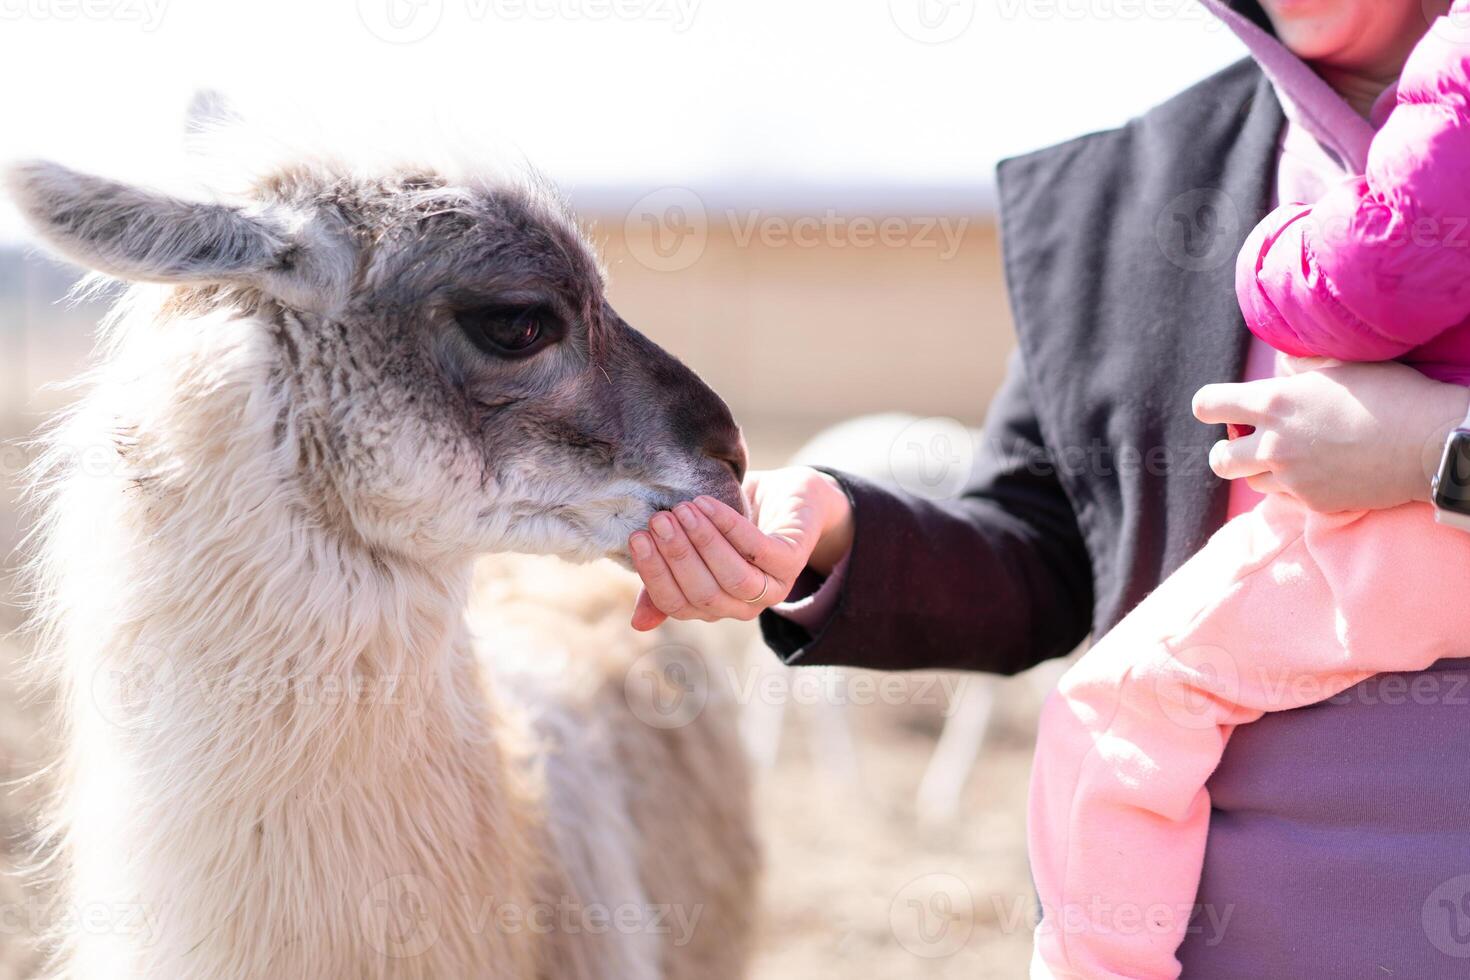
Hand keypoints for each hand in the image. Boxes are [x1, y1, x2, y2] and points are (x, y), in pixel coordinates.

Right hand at [627, 466, 853, 630]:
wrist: (785, 498)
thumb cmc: (731, 522)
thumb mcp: (694, 546)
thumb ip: (668, 577)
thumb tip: (638, 624)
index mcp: (712, 606)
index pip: (677, 604)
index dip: (656, 575)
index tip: (637, 538)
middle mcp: (741, 606)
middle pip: (703, 594)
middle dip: (677, 556)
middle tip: (659, 519)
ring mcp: (771, 588)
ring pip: (733, 579)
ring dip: (704, 544)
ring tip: (684, 510)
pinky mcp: (792, 562)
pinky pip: (758, 550)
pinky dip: (730, 528)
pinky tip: (708, 505)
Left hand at [1192, 356, 1469, 512]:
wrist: (1431, 443)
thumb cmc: (1392, 394)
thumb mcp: (1341, 366)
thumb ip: (1300, 367)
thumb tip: (1279, 366)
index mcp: (1274, 402)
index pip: (1206, 405)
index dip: (1210, 406)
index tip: (1223, 407)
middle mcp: (1274, 444)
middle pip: (1217, 459)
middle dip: (1228, 449)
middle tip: (1251, 440)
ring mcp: (1292, 478)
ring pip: (1250, 481)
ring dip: (1260, 468)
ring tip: (1289, 454)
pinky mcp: (1313, 502)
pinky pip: (1287, 496)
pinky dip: (1294, 485)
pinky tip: (1319, 470)